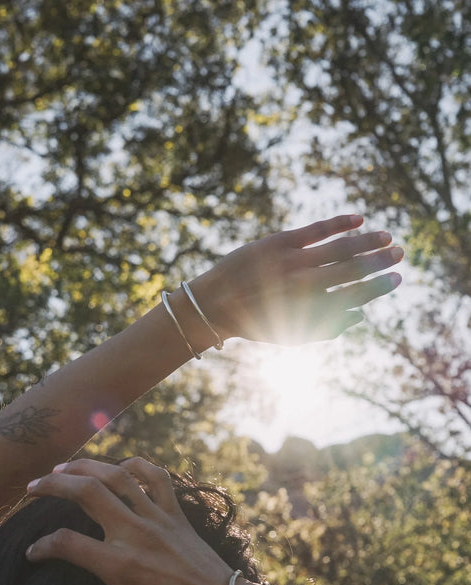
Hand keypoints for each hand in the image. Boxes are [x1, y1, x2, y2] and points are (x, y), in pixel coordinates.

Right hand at [25, 458, 232, 584]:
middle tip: (32, 488)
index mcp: (120, 566)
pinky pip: (156, 477)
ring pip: (117, 476)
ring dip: (85, 466)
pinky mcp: (176, 513)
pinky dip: (136, 465)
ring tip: (62, 468)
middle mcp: (136, 534)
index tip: (32, 553)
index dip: (41, 546)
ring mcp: (158, 519)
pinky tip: (118, 466)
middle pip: (85, 492)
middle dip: (52, 485)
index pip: (66, 543)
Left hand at [192, 214, 402, 343]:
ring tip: (387, 237)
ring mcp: (293, 261)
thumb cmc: (257, 323)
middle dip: (381, 261)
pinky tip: (359, 219)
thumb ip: (328, 328)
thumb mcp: (293, 335)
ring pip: (340, 247)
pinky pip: (317, 230)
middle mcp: (305, 285)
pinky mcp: (279, 242)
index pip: (356, 295)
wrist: (214, 306)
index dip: (379, 287)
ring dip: (368, 241)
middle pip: (353, 269)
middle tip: (401, 253)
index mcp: (308, 310)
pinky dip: (340, 223)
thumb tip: (361, 315)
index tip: (397, 278)